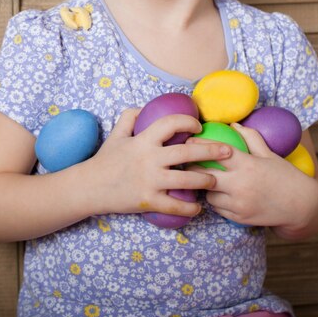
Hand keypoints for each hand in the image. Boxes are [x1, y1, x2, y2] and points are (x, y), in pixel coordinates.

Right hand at [84, 109, 231, 217]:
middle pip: (188, 151)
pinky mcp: (149, 200)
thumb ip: (129, 117)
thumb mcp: (116, 135)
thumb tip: (145, 107)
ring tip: (216, 181)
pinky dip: (190, 208)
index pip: (171, 123)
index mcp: (144, 140)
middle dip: (212, 150)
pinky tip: (198, 209)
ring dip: (206, 180)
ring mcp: (151, 180)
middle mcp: (150, 159)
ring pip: (187, 179)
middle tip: (228, 152)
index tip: (199, 126)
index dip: (188, 121)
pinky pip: (175, 205)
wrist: (89, 187)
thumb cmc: (105, 160)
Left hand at [188, 123, 317, 230]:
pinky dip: (215, 200)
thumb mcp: (269, 154)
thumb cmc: (285, 175)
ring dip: (204, 186)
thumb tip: (233, 123)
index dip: (200, 145)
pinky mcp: (239, 218)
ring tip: (201, 178)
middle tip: (186, 161)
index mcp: (248, 165)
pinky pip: (218, 209)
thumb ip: (250, 138)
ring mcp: (239, 204)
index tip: (188, 140)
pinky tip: (216, 193)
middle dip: (192, 168)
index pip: (217, 152)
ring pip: (208, 194)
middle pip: (204, 176)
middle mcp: (241, 185)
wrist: (302, 206)